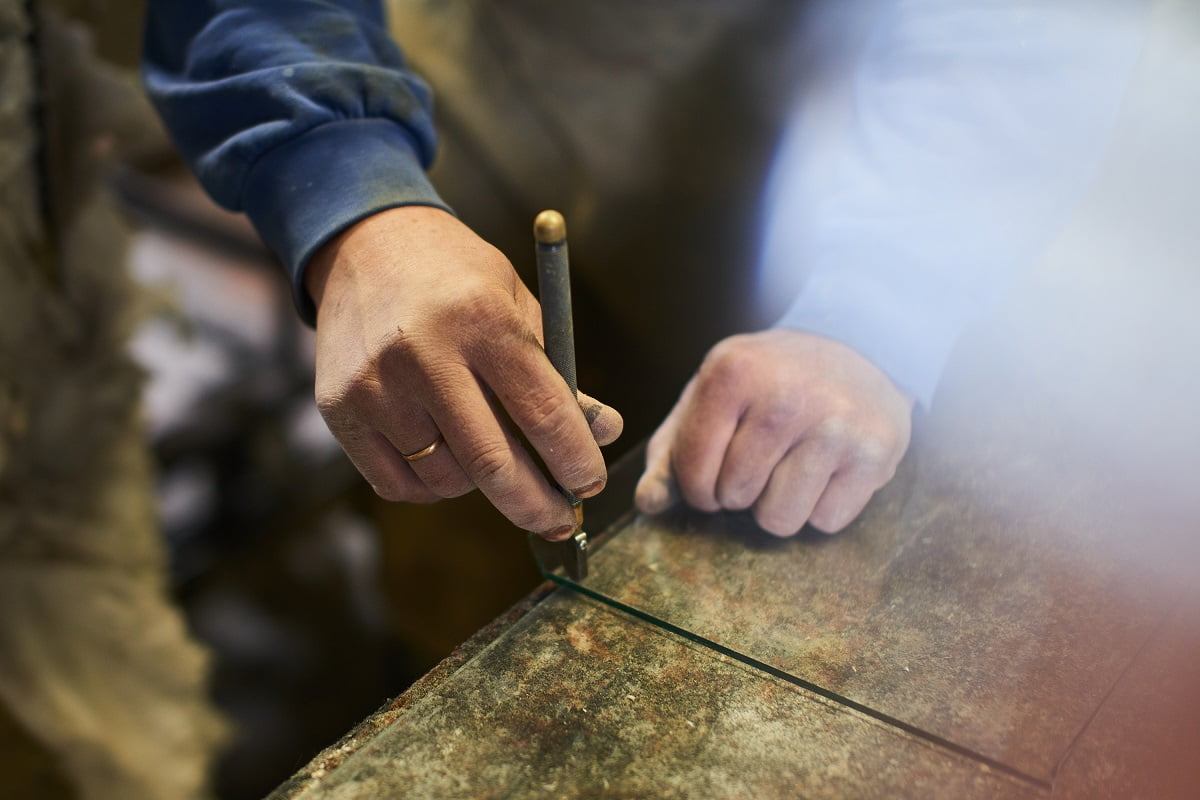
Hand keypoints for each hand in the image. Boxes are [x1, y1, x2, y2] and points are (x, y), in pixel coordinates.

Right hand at [306, 206, 621, 537]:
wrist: (366, 243)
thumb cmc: (456, 279)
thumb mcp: (518, 305)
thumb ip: (557, 375)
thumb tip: (605, 433)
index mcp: (482, 319)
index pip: (542, 411)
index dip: (575, 460)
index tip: (591, 484)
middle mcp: (423, 354)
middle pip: (493, 463)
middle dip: (537, 505)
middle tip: (560, 520)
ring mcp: (375, 385)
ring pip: (446, 479)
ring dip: (481, 487)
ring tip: (492, 462)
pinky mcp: (340, 408)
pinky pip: (399, 484)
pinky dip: (433, 487)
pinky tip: (447, 462)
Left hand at [635, 329, 912, 534]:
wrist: (858, 346)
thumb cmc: (770, 381)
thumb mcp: (712, 396)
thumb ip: (671, 452)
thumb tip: (649, 504)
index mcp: (733, 371)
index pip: (691, 472)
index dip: (697, 487)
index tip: (713, 470)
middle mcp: (785, 395)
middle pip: (734, 498)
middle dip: (740, 492)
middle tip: (762, 459)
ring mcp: (835, 424)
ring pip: (779, 520)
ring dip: (779, 507)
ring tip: (792, 466)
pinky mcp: (876, 452)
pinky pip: (826, 521)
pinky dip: (822, 507)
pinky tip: (829, 468)